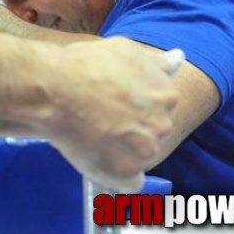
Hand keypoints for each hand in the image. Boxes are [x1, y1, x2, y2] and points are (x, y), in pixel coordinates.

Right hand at [38, 38, 182, 191]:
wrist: (55, 89)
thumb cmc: (84, 65)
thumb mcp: (125, 51)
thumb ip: (154, 62)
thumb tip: (178, 59)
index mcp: (166, 94)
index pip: (160, 108)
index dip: (135, 107)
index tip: (115, 104)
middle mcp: (163, 123)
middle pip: (152, 133)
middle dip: (133, 129)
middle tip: (103, 120)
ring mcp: (146, 150)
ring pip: (140, 157)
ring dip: (123, 152)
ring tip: (94, 137)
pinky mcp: (126, 171)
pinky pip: (128, 182)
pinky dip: (116, 175)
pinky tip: (98, 160)